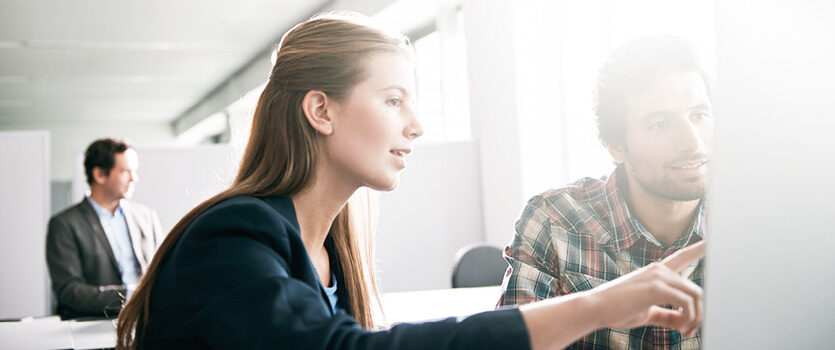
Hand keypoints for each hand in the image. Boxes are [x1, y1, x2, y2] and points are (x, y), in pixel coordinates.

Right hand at [588, 241, 704, 336]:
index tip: (714, 240)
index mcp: (657, 272)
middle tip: (688, 332)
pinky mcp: (657, 287)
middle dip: (699, 314)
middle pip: (697, 290)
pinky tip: (679, 328)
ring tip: (684, 331)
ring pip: (696, 296)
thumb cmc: (617, 310)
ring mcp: (659, 276)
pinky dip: (688, 318)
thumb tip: (684, 323)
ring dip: (695, 318)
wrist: (595, 309)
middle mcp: (660, 269)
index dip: (701, 248)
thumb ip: (667, 315)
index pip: (684, 256)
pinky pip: (687, 303)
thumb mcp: (647, 313)